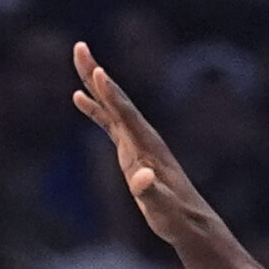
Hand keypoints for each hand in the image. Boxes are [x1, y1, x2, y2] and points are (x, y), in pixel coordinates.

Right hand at [73, 41, 216, 247]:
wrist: (189, 222)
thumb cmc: (176, 217)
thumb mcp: (162, 208)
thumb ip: (150, 191)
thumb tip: (142, 178)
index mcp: (148, 146)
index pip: (126, 115)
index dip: (111, 94)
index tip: (96, 72)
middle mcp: (142, 137)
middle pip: (116, 98)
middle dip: (96, 73)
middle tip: (79, 47)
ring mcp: (136, 141)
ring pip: (111, 105)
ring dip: (93, 83)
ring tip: (78, 58)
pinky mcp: (131, 150)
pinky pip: (109, 123)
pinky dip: (95, 109)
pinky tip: (79, 98)